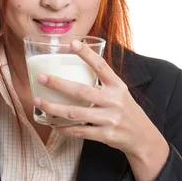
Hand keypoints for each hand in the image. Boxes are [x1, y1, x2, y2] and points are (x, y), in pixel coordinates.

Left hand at [34, 40, 167, 162]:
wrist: (143, 137)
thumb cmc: (125, 110)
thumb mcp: (120, 92)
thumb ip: (102, 82)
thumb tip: (77, 66)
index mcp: (117, 86)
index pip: (101, 66)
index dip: (87, 54)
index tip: (72, 43)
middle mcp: (114, 101)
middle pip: (82, 91)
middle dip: (59, 84)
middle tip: (41, 78)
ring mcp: (109, 119)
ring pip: (76, 113)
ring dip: (54, 107)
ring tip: (39, 101)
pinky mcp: (105, 135)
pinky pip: (79, 131)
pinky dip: (64, 128)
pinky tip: (53, 124)